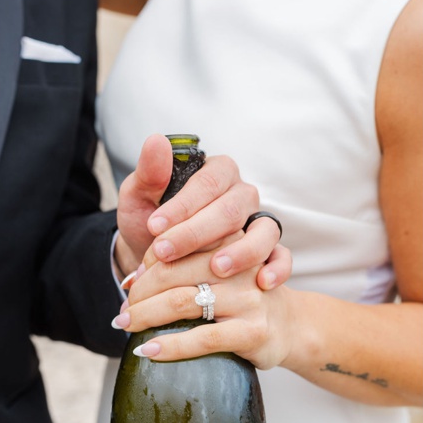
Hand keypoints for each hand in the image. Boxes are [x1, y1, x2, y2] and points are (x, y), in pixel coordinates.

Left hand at [113, 132, 290, 287]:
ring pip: (263, 230)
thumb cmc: (151, 223)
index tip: (155, 225)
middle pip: (232, 208)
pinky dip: (278, 267)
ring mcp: (258, 222)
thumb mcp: (140, 197)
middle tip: (165, 252)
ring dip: (243, 250)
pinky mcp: (267, 250)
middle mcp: (243, 194)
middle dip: (198, 232)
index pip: (207, 182)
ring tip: (216, 268)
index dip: (183, 204)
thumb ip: (150, 172)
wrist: (158, 260)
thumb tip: (155, 140)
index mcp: (218, 172)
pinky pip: (281, 255)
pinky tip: (263, 282)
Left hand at [118, 248, 295, 369]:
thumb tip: (131, 280)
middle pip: (173, 270)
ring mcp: (249, 296)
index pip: (177, 241)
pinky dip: (170, 346)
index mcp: (233, 235)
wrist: (288, 324)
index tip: (132, 281)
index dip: (148, 261)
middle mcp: (243, 261)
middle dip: (140, 291)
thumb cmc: (241, 293)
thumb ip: (185, 261)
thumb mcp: (221, 264)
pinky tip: (148, 352)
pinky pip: (203, 338)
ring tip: (126, 326)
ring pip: (181, 301)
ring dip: (144, 316)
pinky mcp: (253, 330)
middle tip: (124, 309)